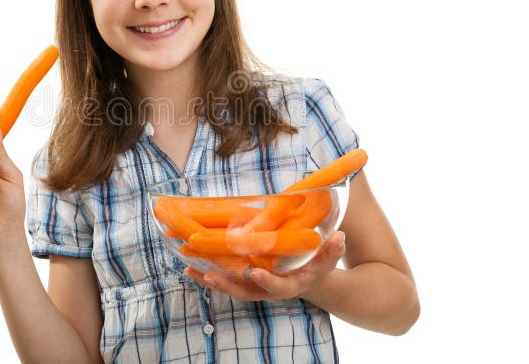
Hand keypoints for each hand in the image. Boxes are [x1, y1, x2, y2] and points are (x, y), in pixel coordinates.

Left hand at [183, 231, 346, 302]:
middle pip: (246, 292)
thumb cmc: (317, 264)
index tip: (255, 273)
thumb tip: (339, 235)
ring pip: (231, 288)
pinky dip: (207, 274)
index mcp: (291, 285)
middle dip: (228, 285)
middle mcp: (269, 291)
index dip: (266, 282)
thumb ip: (332, 249)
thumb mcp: (327, 258)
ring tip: (192, 270)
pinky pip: (225, 280)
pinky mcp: (244, 281)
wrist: (309, 279)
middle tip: (211, 276)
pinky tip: (189, 266)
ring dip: (211, 280)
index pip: (278, 287)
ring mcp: (255, 288)